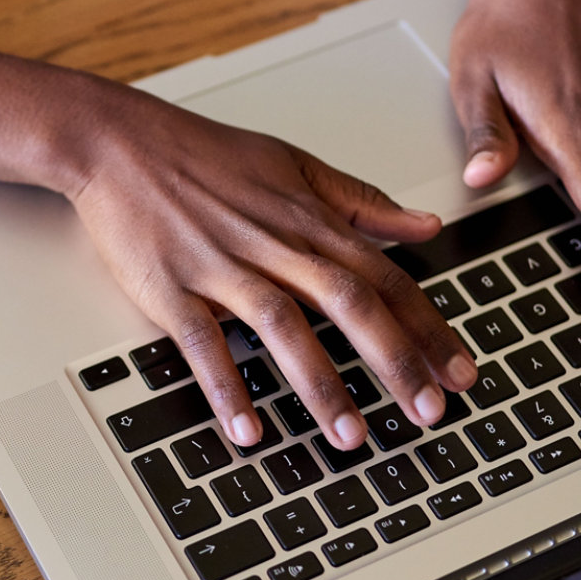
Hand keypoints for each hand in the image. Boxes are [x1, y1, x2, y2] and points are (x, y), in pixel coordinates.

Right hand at [60, 86, 478, 450]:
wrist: (120, 142)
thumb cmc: (204, 155)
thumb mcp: (295, 166)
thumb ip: (361, 202)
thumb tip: (424, 226)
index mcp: (309, 219)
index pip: (385, 277)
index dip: (428, 327)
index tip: (460, 371)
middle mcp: (273, 243)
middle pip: (350, 303)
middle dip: (395, 360)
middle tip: (429, 412)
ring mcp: (221, 266)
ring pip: (284, 326)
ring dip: (321, 386)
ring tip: (350, 438)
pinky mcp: (171, 287)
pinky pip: (204, 342)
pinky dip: (226, 387)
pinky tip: (247, 430)